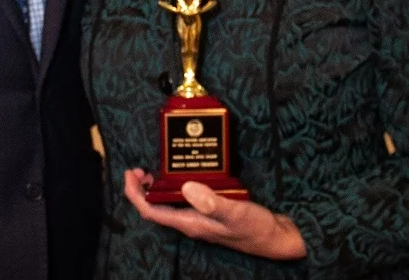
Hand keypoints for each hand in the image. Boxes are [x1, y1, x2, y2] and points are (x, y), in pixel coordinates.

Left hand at [123, 169, 305, 259]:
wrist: (278, 239)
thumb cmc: (257, 229)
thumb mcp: (235, 213)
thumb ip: (211, 202)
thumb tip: (186, 187)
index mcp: (191, 223)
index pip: (152, 212)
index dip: (136, 195)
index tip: (130, 175)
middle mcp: (192, 221)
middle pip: (156, 208)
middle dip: (142, 190)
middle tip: (138, 169)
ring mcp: (201, 217)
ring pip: (170, 204)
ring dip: (157, 188)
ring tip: (152, 171)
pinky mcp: (211, 211)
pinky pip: (186, 199)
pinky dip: (178, 186)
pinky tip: (184, 174)